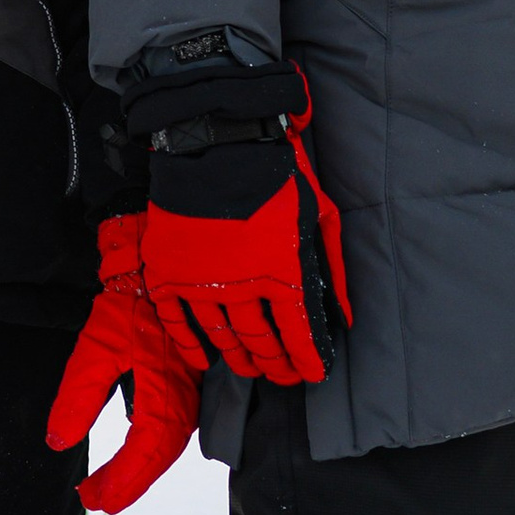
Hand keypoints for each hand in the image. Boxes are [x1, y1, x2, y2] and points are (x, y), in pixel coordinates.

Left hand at [46, 216, 204, 514]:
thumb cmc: (129, 298)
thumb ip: (79, 396)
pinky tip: (135, 448)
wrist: (158, 256)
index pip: (145, 453)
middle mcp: (186, 396)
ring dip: (140, 465)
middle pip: (160, 454)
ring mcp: (191, 386)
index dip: (120, 481)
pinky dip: (152, 443)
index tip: (91, 496)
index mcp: (167, 392)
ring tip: (110, 483)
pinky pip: (174, 422)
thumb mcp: (96, 346)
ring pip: (169, 440)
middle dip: (128, 480)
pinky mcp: (188, 376)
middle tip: (95, 497)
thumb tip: (58, 441)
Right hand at [135, 69, 351, 386]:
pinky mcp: (169, 272)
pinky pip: (179, 323)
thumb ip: (331, 268)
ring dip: (239, 358)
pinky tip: (205, 359)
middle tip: (282, 375)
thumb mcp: (318, 215)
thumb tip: (346, 317)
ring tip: (250, 369)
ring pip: (223, 336)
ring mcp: (201, 280)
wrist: (218, 139)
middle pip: (261, 341)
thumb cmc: (276, 174)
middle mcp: (242, 284)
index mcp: (282, 271)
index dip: (307, 358)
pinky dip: (192, 345)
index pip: (298, 332)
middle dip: (275, 364)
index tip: (312, 374)